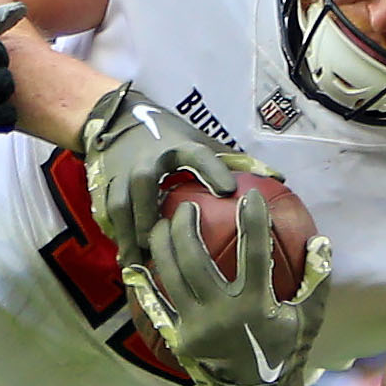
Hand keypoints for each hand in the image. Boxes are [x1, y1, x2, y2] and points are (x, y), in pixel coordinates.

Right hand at [77, 82, 273, 266]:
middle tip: (164, 243)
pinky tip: (129, 263)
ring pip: (121, 204)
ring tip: (140, 264)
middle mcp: (148, 158)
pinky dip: (118, 238)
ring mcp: (122, 172)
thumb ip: (236, 161)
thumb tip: (281, 180)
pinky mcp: (105, 185)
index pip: (197, 155)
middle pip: (145, 183)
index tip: (227, 191)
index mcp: (178, 146)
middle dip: (151, 212)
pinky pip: (109, 214)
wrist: (120, 121)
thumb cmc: (171, 137)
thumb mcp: (201, 141)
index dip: (212, 170)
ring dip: (130, 234)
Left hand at [125, 191, 332, 385]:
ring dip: (163, 246)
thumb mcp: (309, 318)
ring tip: (162, 224)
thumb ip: (317, 280)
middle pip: (196, 260)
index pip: (256, 252)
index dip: (254, 220)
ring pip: (172, 277)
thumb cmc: (285, 351)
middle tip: (184, 206)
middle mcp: (223, 316)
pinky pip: (159, 303)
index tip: (250, 196)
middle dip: (186, 226)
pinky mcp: (180, 338)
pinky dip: (149, 280)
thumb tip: (321, 240)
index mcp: (257, 307)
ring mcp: (197, 328)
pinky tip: (143, 259)